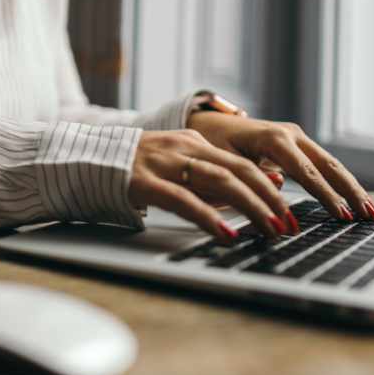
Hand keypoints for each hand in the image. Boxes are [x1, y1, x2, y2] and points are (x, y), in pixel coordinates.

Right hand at [128, 129, 293, 238]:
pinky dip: (208, 216)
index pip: (241, 163)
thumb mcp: (176, 167)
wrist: (84, 160)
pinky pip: (181, 198)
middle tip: (288, 224)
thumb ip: (211, 178)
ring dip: (250, 206)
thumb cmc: (133, 169)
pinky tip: (225, 232)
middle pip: (237, 170)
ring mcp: (162, 163)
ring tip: (268, 229)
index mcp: (192, 142)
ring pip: (217, 180)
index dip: (270, 188)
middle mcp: (181, 148)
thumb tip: (262, 187)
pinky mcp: (142, 181)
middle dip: (268, 199)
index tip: (289, 211)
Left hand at [187, 111, 373, 222]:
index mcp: (272, 137)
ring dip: (350, 188)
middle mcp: (290, 134)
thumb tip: (279, 188)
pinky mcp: (296, 146)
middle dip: (350, 192)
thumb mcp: (225, 161)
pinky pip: (322, 166)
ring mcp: (296, 138)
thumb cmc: (212, 142)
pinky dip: (338, 182)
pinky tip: (351, 200)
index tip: (340, 214)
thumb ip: (251, 176)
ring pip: (330, 165)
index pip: (306, 171)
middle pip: (328, 165)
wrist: (209, 124)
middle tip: (368, 216)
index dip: (325, 195)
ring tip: (368, 212)